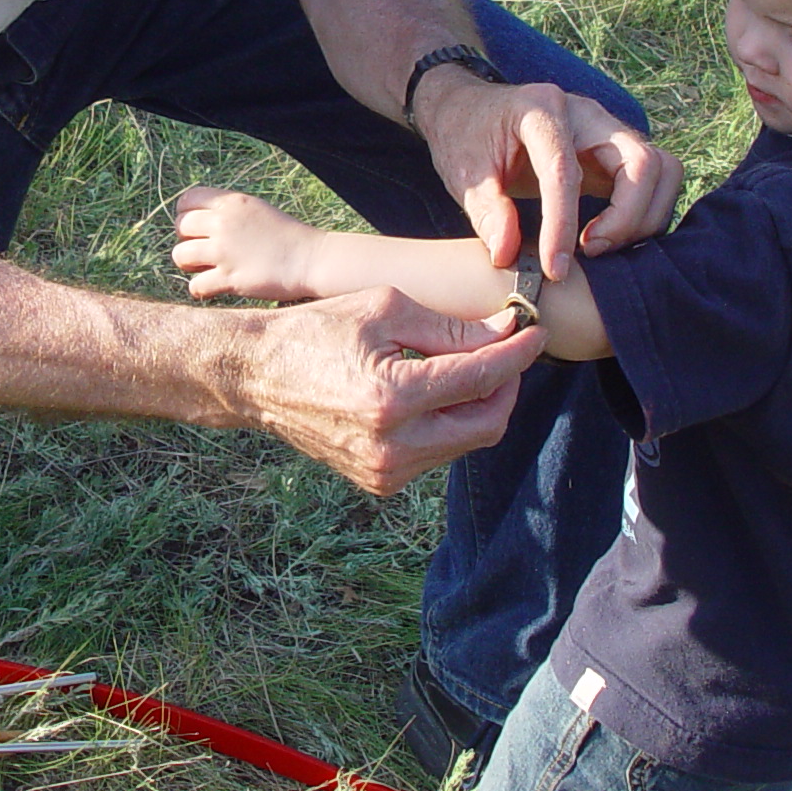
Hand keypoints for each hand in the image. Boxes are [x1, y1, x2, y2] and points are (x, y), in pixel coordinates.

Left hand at [172, 186, 318, 301]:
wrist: (310, 259)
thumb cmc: (285, 236)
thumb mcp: (255, 210)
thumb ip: (226, 211)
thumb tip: (195, 221)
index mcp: (231, 203)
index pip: (187, 200)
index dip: (186, 214)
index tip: (196, 228)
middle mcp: (224, 223)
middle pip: (180, 227)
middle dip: (187, 240)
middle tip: (204, 250)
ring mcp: (225, 251)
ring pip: (180, 255)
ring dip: (190, 264)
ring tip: (206, 268)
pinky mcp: (229, 278)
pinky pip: (195, 286)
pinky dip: (201, 289)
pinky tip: (215, 287)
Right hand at [236, 287, 538, 492]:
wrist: (255, 376)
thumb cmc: (316, 329)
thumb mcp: (384, 309)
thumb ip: (450, 327)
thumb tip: (506, 331)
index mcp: (392, 397)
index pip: (482, 379)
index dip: (517, 354)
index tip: (535, 331)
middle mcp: (393, 445)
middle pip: (487, 423)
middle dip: (506, 385)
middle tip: (505, 351)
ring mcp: (385, 471)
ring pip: (465, 441)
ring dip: (477, 404)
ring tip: (463, 366)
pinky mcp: (380, 481)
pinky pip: (437, 453)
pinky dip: (447, 422)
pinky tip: (432, 392)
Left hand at [415, 74, 685, 280]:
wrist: (470, 109)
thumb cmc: (465, 137)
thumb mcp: (462, 173)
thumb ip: (486, 212)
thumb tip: (508, 255)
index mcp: (541, 110)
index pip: (565, 170)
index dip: (562, 224)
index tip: (555, 268)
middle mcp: (586, 114)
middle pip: (642, 162)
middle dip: (626, 218)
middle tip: (590, 253)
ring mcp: (607, 131)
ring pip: (662, 170)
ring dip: (644, 217)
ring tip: (601, 248)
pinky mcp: (616, 153)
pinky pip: (655, 180)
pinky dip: (645, 214)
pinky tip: (610, 240)